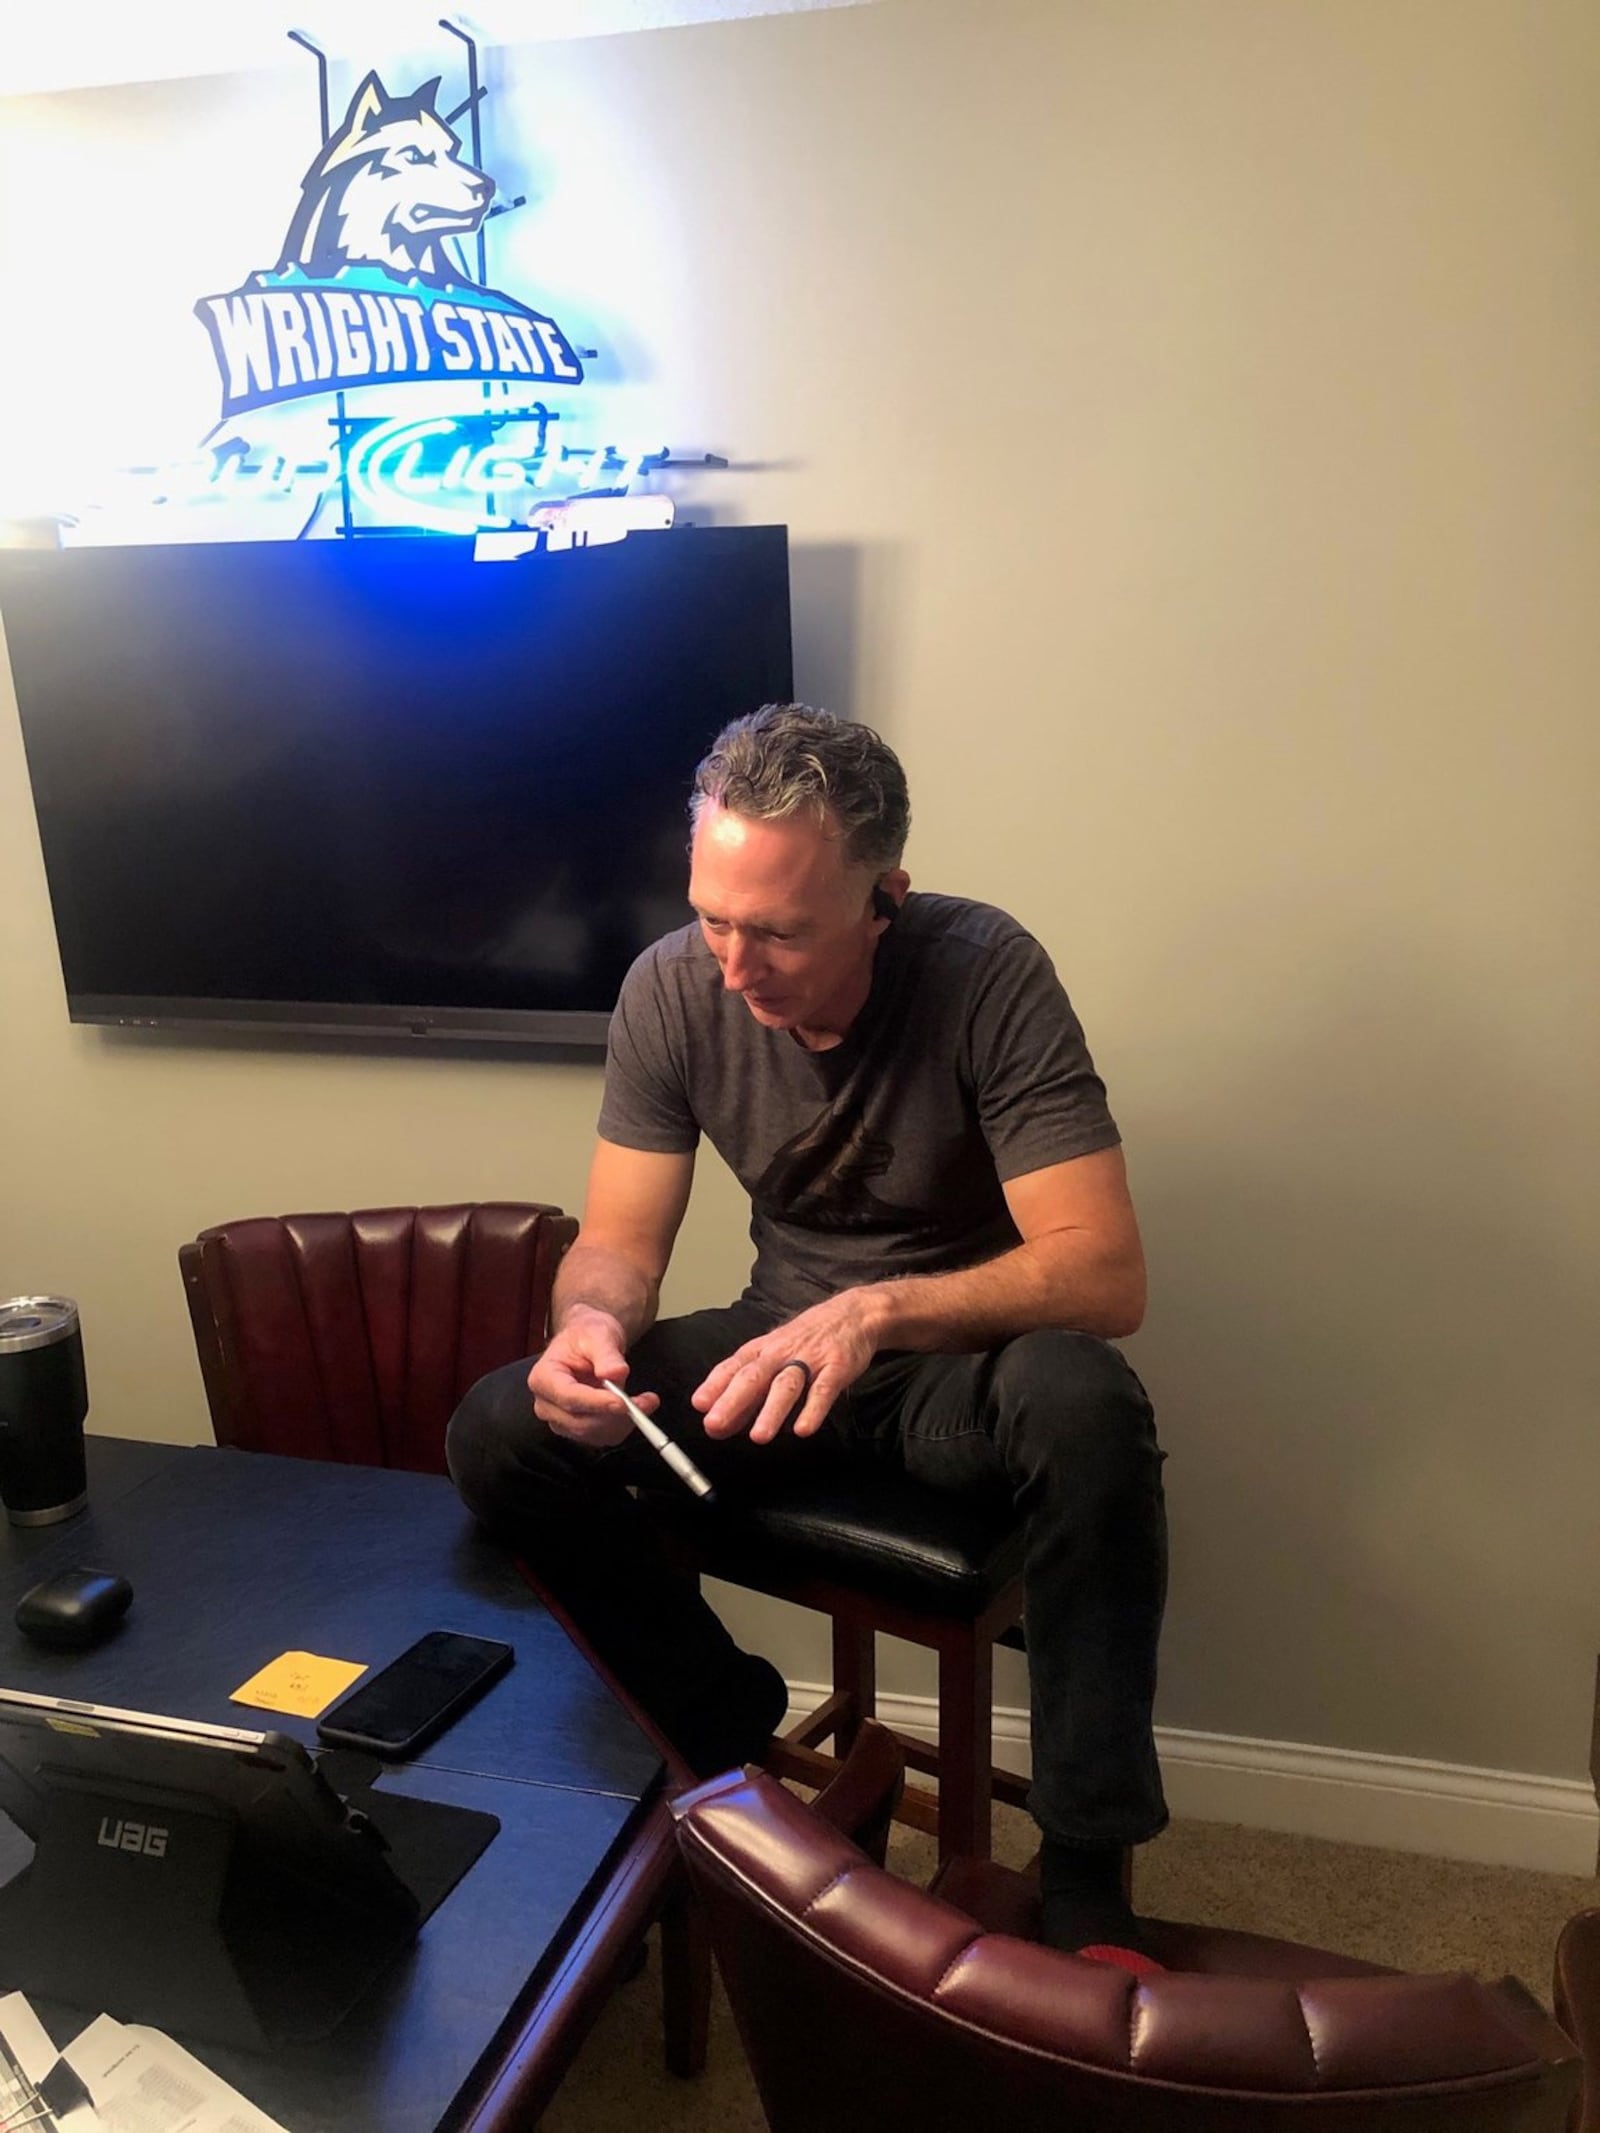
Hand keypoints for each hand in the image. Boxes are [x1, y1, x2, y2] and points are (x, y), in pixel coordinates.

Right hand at [527, 1305, 658, 1449]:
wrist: (588, 1344)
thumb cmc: (587, 1336)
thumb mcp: (598, 1334)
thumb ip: (606, 1353)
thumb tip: (616, 1372)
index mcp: (544, 1377)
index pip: (568, 1397)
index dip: (596, 1403)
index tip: (623, 1402)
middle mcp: (547, 1403)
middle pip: (580, 1421)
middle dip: (615, 1415)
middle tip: (646, 1402)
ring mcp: (560, 1420)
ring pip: (593, 1433)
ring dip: (623, 1422)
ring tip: (645, 1401)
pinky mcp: (577, 1429)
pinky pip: (602, 1437)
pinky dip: (623, 1426)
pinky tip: (636, 1408)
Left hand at [692, 1289, 882, 1444]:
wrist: (855, 1314)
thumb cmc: (808, 1338)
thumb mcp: (775, 1354)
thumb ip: (749, 1391)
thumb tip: (720, 1423)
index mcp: (764, 1349)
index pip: (735, 1366)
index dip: (716, 1385)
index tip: (699, 1404)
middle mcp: (783, 1353)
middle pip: (754, 1376)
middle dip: (733, 1400)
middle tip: (715, 1423)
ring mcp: (811, 1360)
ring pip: (787, 1385)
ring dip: (771, 1411)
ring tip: (758, 1437)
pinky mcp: (837, 1368)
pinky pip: (824, 1391)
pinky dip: (813, 1410)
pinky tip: (802, 1429)